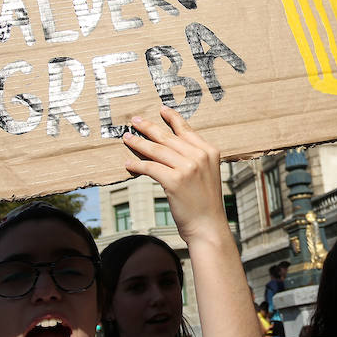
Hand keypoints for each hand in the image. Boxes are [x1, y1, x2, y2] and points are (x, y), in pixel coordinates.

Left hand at [122, 108, 224, 241]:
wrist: (208, 226)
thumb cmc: (205, 203)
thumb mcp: (206, 174)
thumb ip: (194, 158)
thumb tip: (169, 147)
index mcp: (210, 152)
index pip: (186, 130)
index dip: (172, 118)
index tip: (161, 110)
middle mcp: (200, 156)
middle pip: (168, 138)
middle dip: (149, 127)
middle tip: (135, 120)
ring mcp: (188, 168)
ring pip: (157, 151)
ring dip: (139, 143)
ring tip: (127, 138)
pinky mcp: (174, 181)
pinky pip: (150, 168)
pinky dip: (137, 165)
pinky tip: (128, 164)